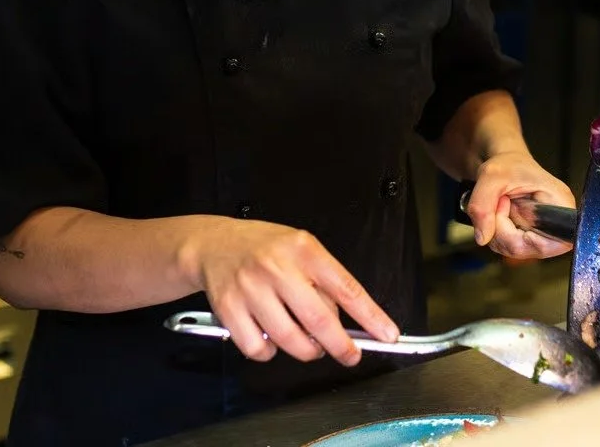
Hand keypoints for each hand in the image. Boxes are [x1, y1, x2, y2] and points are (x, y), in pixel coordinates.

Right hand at [187, 219, 398, 366]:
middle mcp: (277, 268)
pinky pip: (258, 349)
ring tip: (307, 343)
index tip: (387, 334)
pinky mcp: (229, 310)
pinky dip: (269, 353)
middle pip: (320, 321)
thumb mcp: (301, 247)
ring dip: (306, 351)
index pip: (346, 288)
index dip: (370, 316)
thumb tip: (350, 320)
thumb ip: (324, 279)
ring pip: (290, 340)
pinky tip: (271, 339)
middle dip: (341, 346)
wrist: (213, 244)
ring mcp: (251, 289)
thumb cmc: (263, 247)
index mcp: (303, 250)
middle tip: (350, 355)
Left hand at [463, 150, 575, 259]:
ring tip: (500, 203)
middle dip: (503, 230)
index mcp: (561, 204)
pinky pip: (508, 247)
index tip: (507, 209)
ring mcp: (543, 232)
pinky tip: (499, 213)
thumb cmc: (508, 164)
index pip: (556, 241)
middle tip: (499, 202)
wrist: (505, 164)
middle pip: (531, 248)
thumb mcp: (492, 176)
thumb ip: (483, 205)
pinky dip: (495, 234)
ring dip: (496, 231)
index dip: (526, 236)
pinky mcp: (529, 237)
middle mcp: (557, 223)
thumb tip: (482, 238)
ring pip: (515, 250)